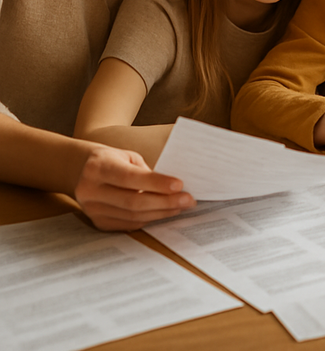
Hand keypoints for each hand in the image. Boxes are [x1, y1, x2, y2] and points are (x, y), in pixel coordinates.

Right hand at [74, 145, 194, 231]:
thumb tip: (174, 187)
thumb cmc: (112, 160)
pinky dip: (150, 218)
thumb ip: (145, 171)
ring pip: (133, 216)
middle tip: (188, 199)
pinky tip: (165, 212)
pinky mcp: (97, 222)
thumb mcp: (126, 156)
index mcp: (98, 167)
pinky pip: (129, 224)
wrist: (80, 170)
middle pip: (133, 201)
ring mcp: (92, 210)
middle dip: (165, 202)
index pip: (130, 178)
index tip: (179, 184)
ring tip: (181, 205)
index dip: (156, 183)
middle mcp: (90, 190)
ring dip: (161, 212)